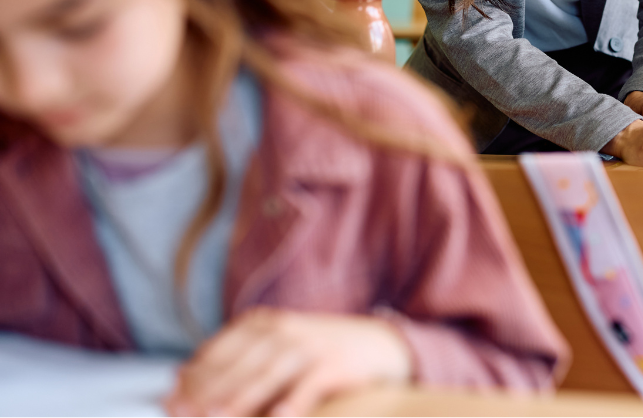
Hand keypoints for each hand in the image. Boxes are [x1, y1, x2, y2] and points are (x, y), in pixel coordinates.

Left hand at [164, 308, 411, 416]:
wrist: (382, 344)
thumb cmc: (318, 354)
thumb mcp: (276, 347)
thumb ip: (235, 362)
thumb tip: (178, 379)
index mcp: (262, 324)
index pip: (218, 352)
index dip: (193, 380)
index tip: (170, 405)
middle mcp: (283, 329)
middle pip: (237, 364)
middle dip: (207, 393)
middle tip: (183, 416)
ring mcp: (310, 345)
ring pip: (267, 374)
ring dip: (239, 399)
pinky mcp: (334, 364)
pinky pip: (307, 386)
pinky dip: (291, 404)